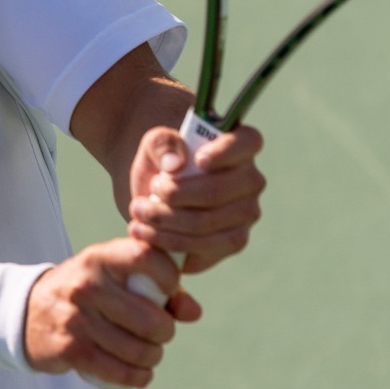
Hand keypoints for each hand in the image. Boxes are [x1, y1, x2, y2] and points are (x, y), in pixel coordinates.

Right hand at [24, 238, 201, 388]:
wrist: (27, 312)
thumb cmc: (86, 291)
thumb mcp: (114, 276)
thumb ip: (158, 286)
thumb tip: (194, 312)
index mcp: (100, 257)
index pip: (148, 259)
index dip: (170, 278)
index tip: (168, 290)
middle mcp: (87, 285)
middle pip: (153, 320)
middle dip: (165, 333)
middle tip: (157, 334)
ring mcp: (77, 319)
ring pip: (140, 351)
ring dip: (152, 358)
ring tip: (147, 354)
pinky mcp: (71, 350)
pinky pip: (120, 372)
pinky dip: (138, 378)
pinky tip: (139, 374)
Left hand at [128, 124, 265, 272]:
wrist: (153, 197)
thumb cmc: (160, 165)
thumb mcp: (153, 146)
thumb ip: (161, 144)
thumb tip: (175, 165)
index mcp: (240, 146)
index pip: (248, 142)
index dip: (225, 151)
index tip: (198, 160)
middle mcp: (251, 180)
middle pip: (218, 190)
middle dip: (175, 194)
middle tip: (151, 189)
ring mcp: (246, 213)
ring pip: (208, 221)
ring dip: (166, 218)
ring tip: (138, 210)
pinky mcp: (233, 241)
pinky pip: (206, 246)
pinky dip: (169, 240)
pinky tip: (144, 231)